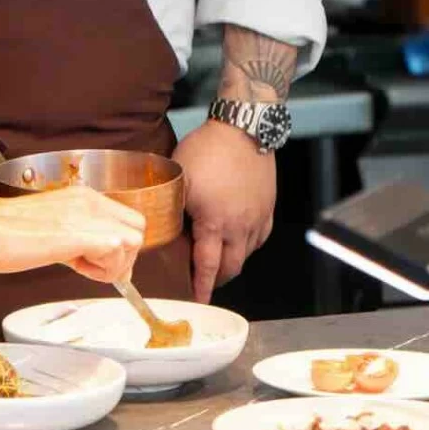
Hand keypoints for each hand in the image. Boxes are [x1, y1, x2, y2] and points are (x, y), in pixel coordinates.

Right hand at [0, 184, 144, 282]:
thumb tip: (90, 256)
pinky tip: (75, 267)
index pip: (125, 220)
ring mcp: (86, 215)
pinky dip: (104, 270)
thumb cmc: (2, 230)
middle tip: (91, 266)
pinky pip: (117, 252)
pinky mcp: (80, 233)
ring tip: (80, 266)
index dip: (116, 247)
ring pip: (133, 242)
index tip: (91, 260)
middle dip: (123, 256)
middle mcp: (88, 201)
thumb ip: (74, 237)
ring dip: (113, 264)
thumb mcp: (49, 226)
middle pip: (137, 229)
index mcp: (81, 197)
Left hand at [174, 120, 275, 301]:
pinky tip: (238, 240)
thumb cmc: (207, 150)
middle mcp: (240, 226)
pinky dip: (248, 245)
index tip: (198, 299)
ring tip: (219, 260)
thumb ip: (173, 205)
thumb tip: (160, 224)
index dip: (201, 286)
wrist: (242, 130)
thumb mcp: (179, 178)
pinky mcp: (267, 207)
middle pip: (232, 267)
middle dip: (218, 279)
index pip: (207, 265)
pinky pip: (259, 237)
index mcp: (215, 222)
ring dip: (232, 262)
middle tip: (206, 282)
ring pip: (247, 254)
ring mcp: (257, 218)